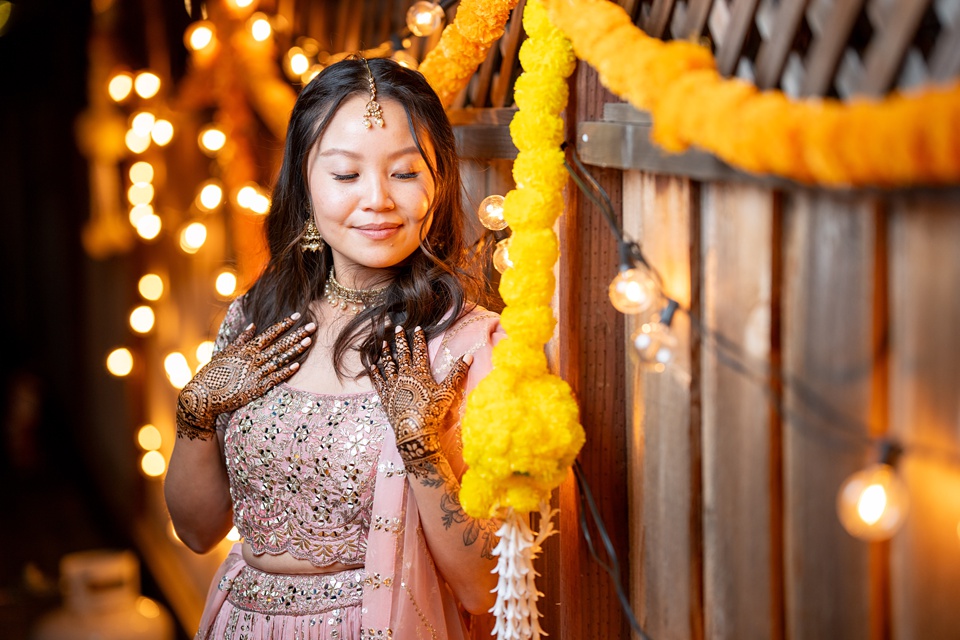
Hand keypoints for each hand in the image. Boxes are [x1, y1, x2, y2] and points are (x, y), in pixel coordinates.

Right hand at [176, 313, 315, 439]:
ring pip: (280, 359)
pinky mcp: (256, 389)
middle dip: (297, 334)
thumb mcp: (226, 352)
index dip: (284, 324)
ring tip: (309, 341)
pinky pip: (275, 379)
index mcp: (246, 348)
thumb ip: (241, 339)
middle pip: (279, 344)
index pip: (269, 333)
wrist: (204, 396)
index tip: (297, 315)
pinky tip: (298, 365)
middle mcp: (253, 359)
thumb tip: (253, 325)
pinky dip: (286, 372)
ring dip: (295, 350)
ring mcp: (256, 373)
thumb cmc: (214, 372)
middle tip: (313, 326)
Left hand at [369, 325, 470, 477]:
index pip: (419, 351)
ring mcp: (393, 386)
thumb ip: (457, 373)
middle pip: (402, 354)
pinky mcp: (385, 397)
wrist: (415, 432)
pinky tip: (371, 366)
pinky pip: (378, 381)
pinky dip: (375, 373)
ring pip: (387, 365)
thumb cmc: (433, 412)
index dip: (418, 339)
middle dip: (400, 340)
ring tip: (382, 343)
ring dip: (385, 353)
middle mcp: (404, 376)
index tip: (417, 328)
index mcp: (420, 373)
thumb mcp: (448, 392)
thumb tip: (469, 356)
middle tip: (396, 328)